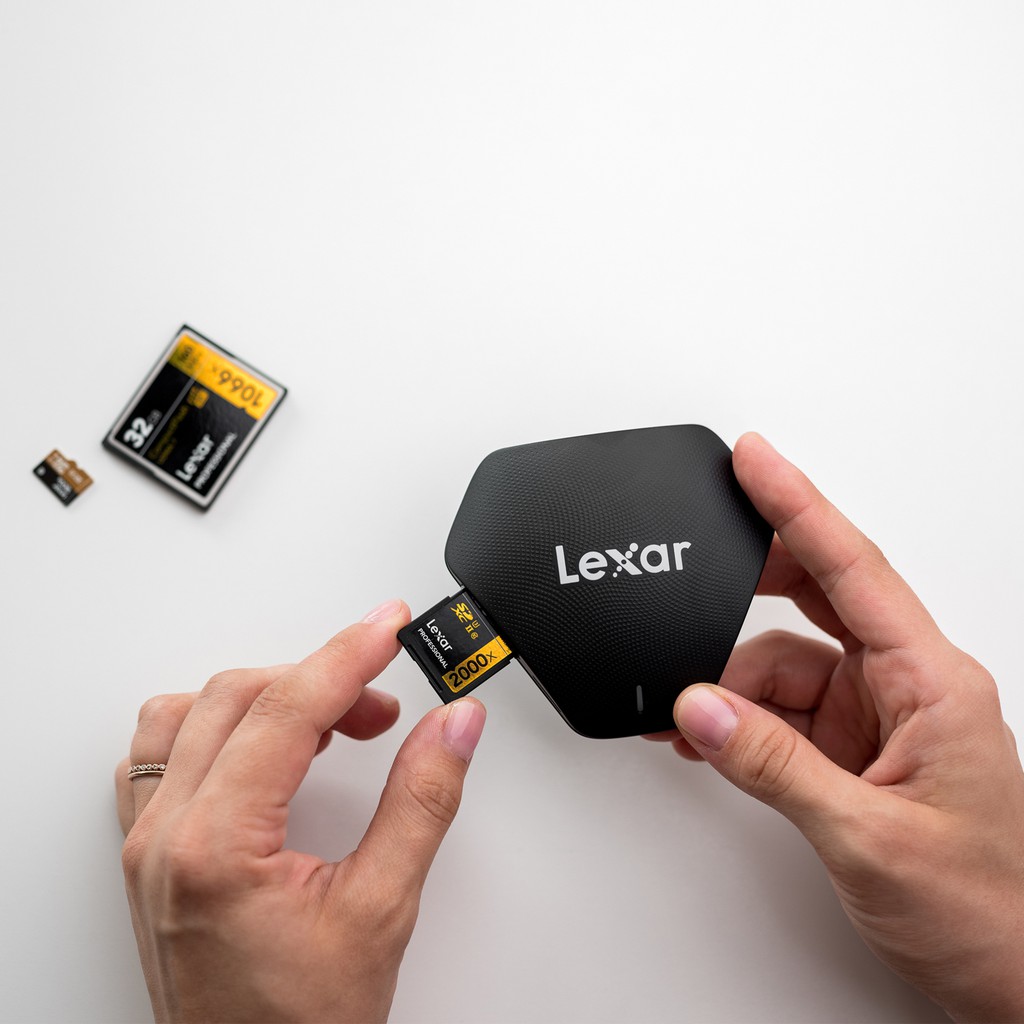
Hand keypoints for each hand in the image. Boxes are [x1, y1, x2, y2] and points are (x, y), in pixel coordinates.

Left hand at [115, 600, 485, 1023]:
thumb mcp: (382, 910)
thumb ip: (422, 801)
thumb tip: (454, 726)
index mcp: (216, 845)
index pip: (288, 709)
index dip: (350, 655)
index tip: (391, 626)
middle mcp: (166, 837)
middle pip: (237, 697)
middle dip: (320, 676)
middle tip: (385, 689)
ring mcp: (149, 847)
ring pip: (188, 714)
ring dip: (264, 695)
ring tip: (331, 714)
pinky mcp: (151, 857)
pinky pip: (161, 755)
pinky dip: (216, 725)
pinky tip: (261, 738)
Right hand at [650, 433, 1023, 1022]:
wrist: (1017, 982)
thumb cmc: (992, 912)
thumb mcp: (871, 837)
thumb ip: (775, 766)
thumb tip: (703, 707)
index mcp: (932, 682)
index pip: (853, 568)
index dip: (798, 505)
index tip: (754, 460)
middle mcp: (906, 687)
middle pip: (817, 598)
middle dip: (749, 588)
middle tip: (695, 571)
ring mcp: (877, 719)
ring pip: (782, 666)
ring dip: (731, 689)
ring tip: (692, 722)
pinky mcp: (852, 751)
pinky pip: (781, 712)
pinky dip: (739, 721)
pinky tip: (710, 737)